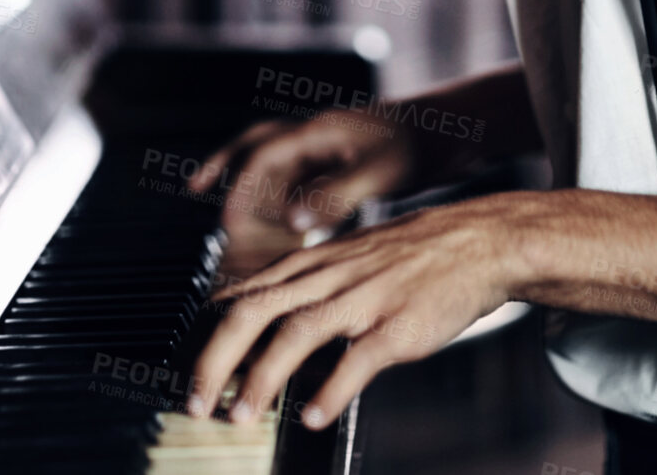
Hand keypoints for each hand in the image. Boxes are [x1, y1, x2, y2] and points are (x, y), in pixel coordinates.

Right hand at [186, 108, 418, 236]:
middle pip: (259, 143)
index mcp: (321, 131)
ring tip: (231, 212)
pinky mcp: (346, 161)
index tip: (225, 219)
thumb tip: (290, 221)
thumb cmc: (428, 144)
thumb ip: (335, 196)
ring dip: (253, 181)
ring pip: (279, 161)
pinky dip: (284, 195)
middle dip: (227, 164)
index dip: (239, 185)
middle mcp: (319, 134)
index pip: (264, 153)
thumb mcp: (383, 174)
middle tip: (198, 187)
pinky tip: (287, 220)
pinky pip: (302, 176)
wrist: (462, 128)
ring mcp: (332, 146)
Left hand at [187, 199, 515, 429]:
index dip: (207, 334)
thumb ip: (301, 290)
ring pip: (297, 331)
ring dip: (262, 377)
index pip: (243, 294)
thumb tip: (254, 325)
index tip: (183, 372)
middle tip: (196, 402)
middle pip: (254, 310)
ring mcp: (362, 299)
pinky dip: (331, 388)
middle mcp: (327, 277)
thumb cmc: (406, 258)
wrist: (473, 241)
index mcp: (310, 264)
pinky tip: (312, 415)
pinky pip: (358, 358)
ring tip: (242, 415)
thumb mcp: (343, 262)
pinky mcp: (398, 325)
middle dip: (217, 358)